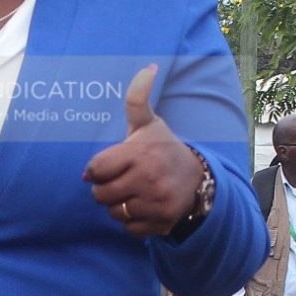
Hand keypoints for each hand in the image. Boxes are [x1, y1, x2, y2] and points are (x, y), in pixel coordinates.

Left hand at [83, 66, 199, 237]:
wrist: (199, 181)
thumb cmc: (165, 150)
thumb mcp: (150, 124)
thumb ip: (138, 99)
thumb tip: (148, 67)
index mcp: (140, 153)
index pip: (95, 169)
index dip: (97, 169)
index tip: (109, 166)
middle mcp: (148, 179)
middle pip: (99, 194)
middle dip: (106, 189)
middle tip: (121, 180)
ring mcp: (155, 203)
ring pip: (113, 212)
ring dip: (118, 205)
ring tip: (132, 193)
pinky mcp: (160, 223)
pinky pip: (128, 228)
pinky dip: (132, 221)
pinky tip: (143, 206)